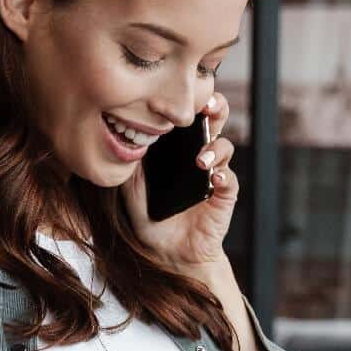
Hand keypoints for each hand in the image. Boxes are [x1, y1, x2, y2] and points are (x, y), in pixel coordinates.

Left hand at [124, 90, 238, 275]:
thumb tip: (120, 145)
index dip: (186, 103)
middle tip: (206, 106)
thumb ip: (130, 172)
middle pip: (215, 121)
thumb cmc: (153, 223)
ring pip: (226, 146)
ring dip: (215, 148)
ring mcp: (213, 174)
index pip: (186, 119)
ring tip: (201, 159)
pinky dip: (225, 176)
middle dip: (215, 107)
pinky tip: (215, 179)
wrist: (171, 255)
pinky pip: (230, 180)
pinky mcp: (224, 195)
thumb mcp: (133, 196)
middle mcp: (200, 156)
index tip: (177, 96)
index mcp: (178, 151)